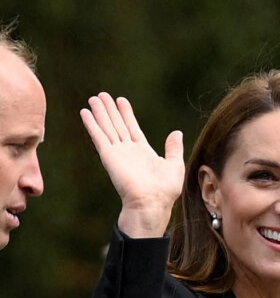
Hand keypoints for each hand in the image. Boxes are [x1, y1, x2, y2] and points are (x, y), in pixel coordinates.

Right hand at [81, 92, 184, 236]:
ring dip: (100, 113)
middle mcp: (129, 150)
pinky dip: (92, 124)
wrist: (151, 202)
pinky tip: (85, 113)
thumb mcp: (175, 165)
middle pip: (117, 125)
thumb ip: (173, 148)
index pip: (133, 128)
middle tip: (102, 95)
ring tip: (93, 98)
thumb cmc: (164, 190)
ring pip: (107, 127)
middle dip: (110, 110)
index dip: (126, 114)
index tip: (121, 100)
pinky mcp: (109, 156)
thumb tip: (176, 132)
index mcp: (144, 152)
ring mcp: (118, 152)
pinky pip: (99, 136)